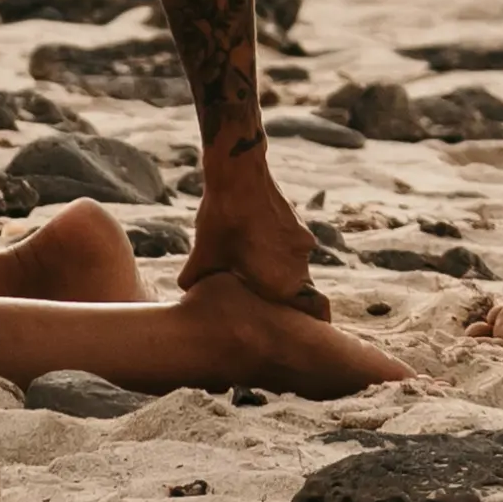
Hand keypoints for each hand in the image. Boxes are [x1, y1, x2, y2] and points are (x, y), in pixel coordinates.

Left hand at [187, 158, 323, 308]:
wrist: (239, 173)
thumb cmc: (222, 219)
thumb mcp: (203, 255)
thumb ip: (196, 281)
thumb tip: (187, 292)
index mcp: (282, 283)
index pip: (315, 311)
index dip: (314, 322)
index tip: (301, 328)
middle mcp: (300, 265)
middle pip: (301, 293)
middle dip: (284, 300)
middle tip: (262, 301)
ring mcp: (302, 243)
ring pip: (295, 269)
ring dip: (278, 273)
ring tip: (251, 268)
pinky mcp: (297, 225)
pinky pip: (291, 248)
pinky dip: (277, 253)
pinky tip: (253, 242)